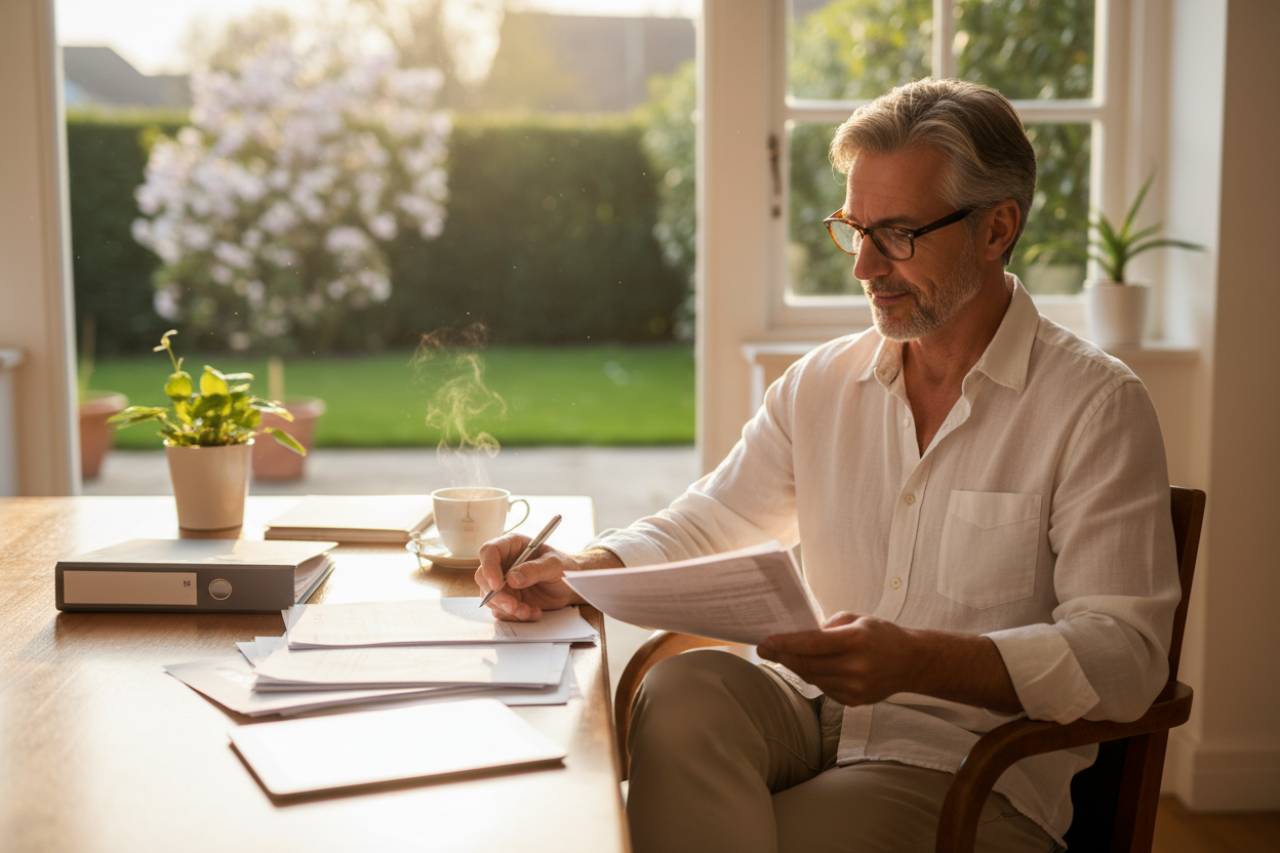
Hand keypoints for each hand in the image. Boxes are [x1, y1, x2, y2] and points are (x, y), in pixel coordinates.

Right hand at [474, 533, 579, 621]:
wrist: (571, 586)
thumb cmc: (565, 567)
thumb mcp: (555, 565)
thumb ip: (535, 570)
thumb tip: (512, 579)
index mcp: (512, 545)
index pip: (489, 551)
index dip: (489, 568)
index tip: (497, 585)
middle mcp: (503, 563)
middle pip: (483, 577)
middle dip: (497, 595)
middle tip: (514, 606)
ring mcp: (503, 582)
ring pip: (491, 597)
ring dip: (508, 608)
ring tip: (529, 610)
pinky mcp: (507, 599)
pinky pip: (501, 610)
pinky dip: (515, 616)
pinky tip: (533, 612)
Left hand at [757, 612, 923, 706]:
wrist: (911, 663)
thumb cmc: (881, 635)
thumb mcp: (856, 619)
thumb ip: (827, 626)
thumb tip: (798, 634)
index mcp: (856, 641)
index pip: (812, 643)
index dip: (786, 643)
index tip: (766, 641)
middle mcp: (856, 667)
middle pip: (808, 664)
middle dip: (783, 655)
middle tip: (764, 648)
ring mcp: (856, 688)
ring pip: (812, 678)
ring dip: (795, 666)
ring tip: (782, 655)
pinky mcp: (854, 701)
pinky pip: (824, 688)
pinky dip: (813, 677)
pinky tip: (809, 667)